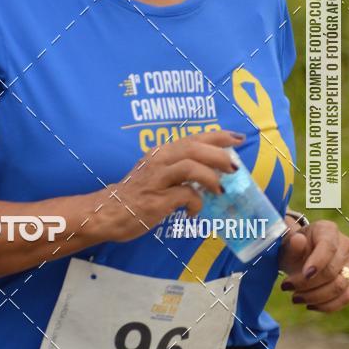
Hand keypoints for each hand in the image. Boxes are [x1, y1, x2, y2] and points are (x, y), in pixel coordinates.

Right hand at [97, 130, 245, 242]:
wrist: (109, 212)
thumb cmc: (138, 193)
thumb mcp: (159, 172)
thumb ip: (181, 167)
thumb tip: (214, 169)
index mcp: (162, 152)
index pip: (193, 137)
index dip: (218, 137)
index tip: (238, 138)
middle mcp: (159, 160)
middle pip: (194, 148)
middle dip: (219, 155)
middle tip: (234, 168)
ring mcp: (157, 179)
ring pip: (191, 166)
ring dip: (211, 177)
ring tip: (220, 189)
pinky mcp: (157, 199)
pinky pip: (186, 195)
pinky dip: (196, 202)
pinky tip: (194, 212)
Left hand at [278, 218, 348, 312]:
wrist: (300, 256)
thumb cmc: (292, 249)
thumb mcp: (286, 245)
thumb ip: (292, 244)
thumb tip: (298, 241)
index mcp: (328, 229)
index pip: (328, 247)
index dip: (317, 263)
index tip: (304, 275)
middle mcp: (345, 244)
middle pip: (333, 271)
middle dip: (308, 284)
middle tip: (286, 287)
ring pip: (340, 286)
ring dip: (316, 297)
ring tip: (295, 298)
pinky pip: (347, 297)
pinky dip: (327, 305)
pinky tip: (309, 305)